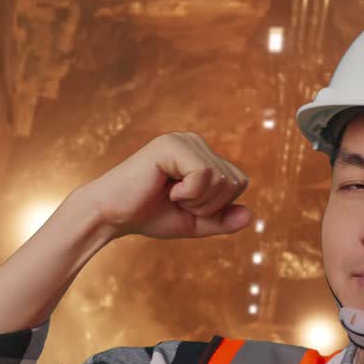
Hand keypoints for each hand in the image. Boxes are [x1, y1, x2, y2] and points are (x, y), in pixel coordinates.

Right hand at [88, 132, 251, 239]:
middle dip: (209, 205)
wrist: (111, 216)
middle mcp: (195, 142)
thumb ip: (222, 219)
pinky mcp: (171, 145)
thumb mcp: (194, 222)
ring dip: (197, 200)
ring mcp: (183, 140)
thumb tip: (251, 215)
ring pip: (221, 179)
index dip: (218, 206)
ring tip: (171, 196)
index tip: (186, 205)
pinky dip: (189, 193)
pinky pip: (204, 175)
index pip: (238, 182)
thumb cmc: (149, 216)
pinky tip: (167, 190)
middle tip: (177, 202)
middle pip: (234, 181)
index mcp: (202, 156)